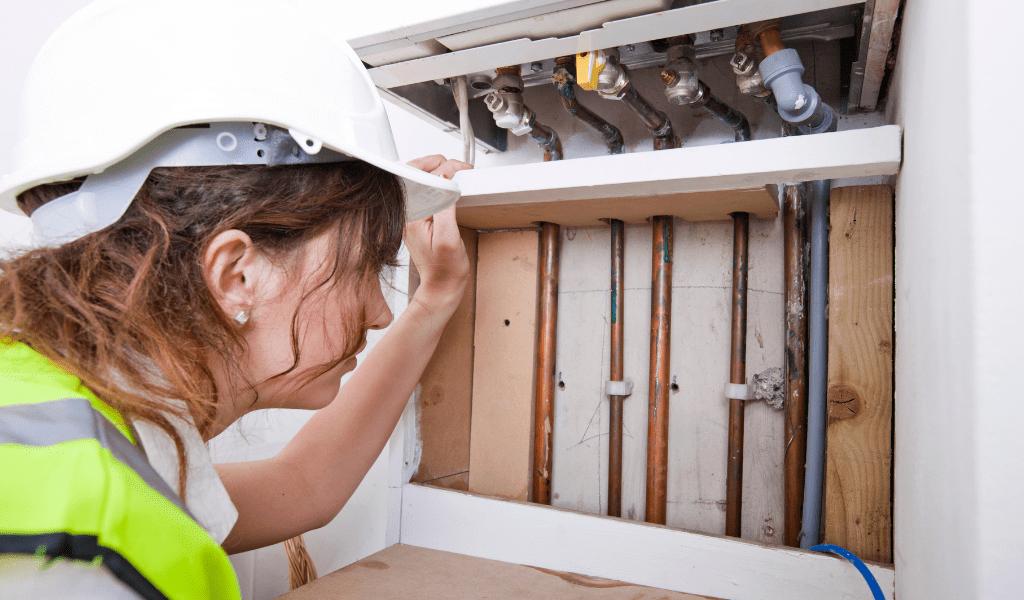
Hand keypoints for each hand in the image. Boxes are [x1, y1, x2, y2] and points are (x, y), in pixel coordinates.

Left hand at [404, 156, 472, 312]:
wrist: (443, 285)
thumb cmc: (446, 268)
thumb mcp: (449, 238)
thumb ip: (446, 208)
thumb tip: (446, 182)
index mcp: (411, 217)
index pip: (419, 179)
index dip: (438, 167)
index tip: (457, 169)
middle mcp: (408, 215)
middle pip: (414, 175)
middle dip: (435, 164)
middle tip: (456, 167)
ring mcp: (412, 216)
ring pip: (419, 182)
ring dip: (436, 172)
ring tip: (454, 172)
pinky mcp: (420, 218)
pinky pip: (424, 193)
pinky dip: (437, 184)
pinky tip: (448, 185)